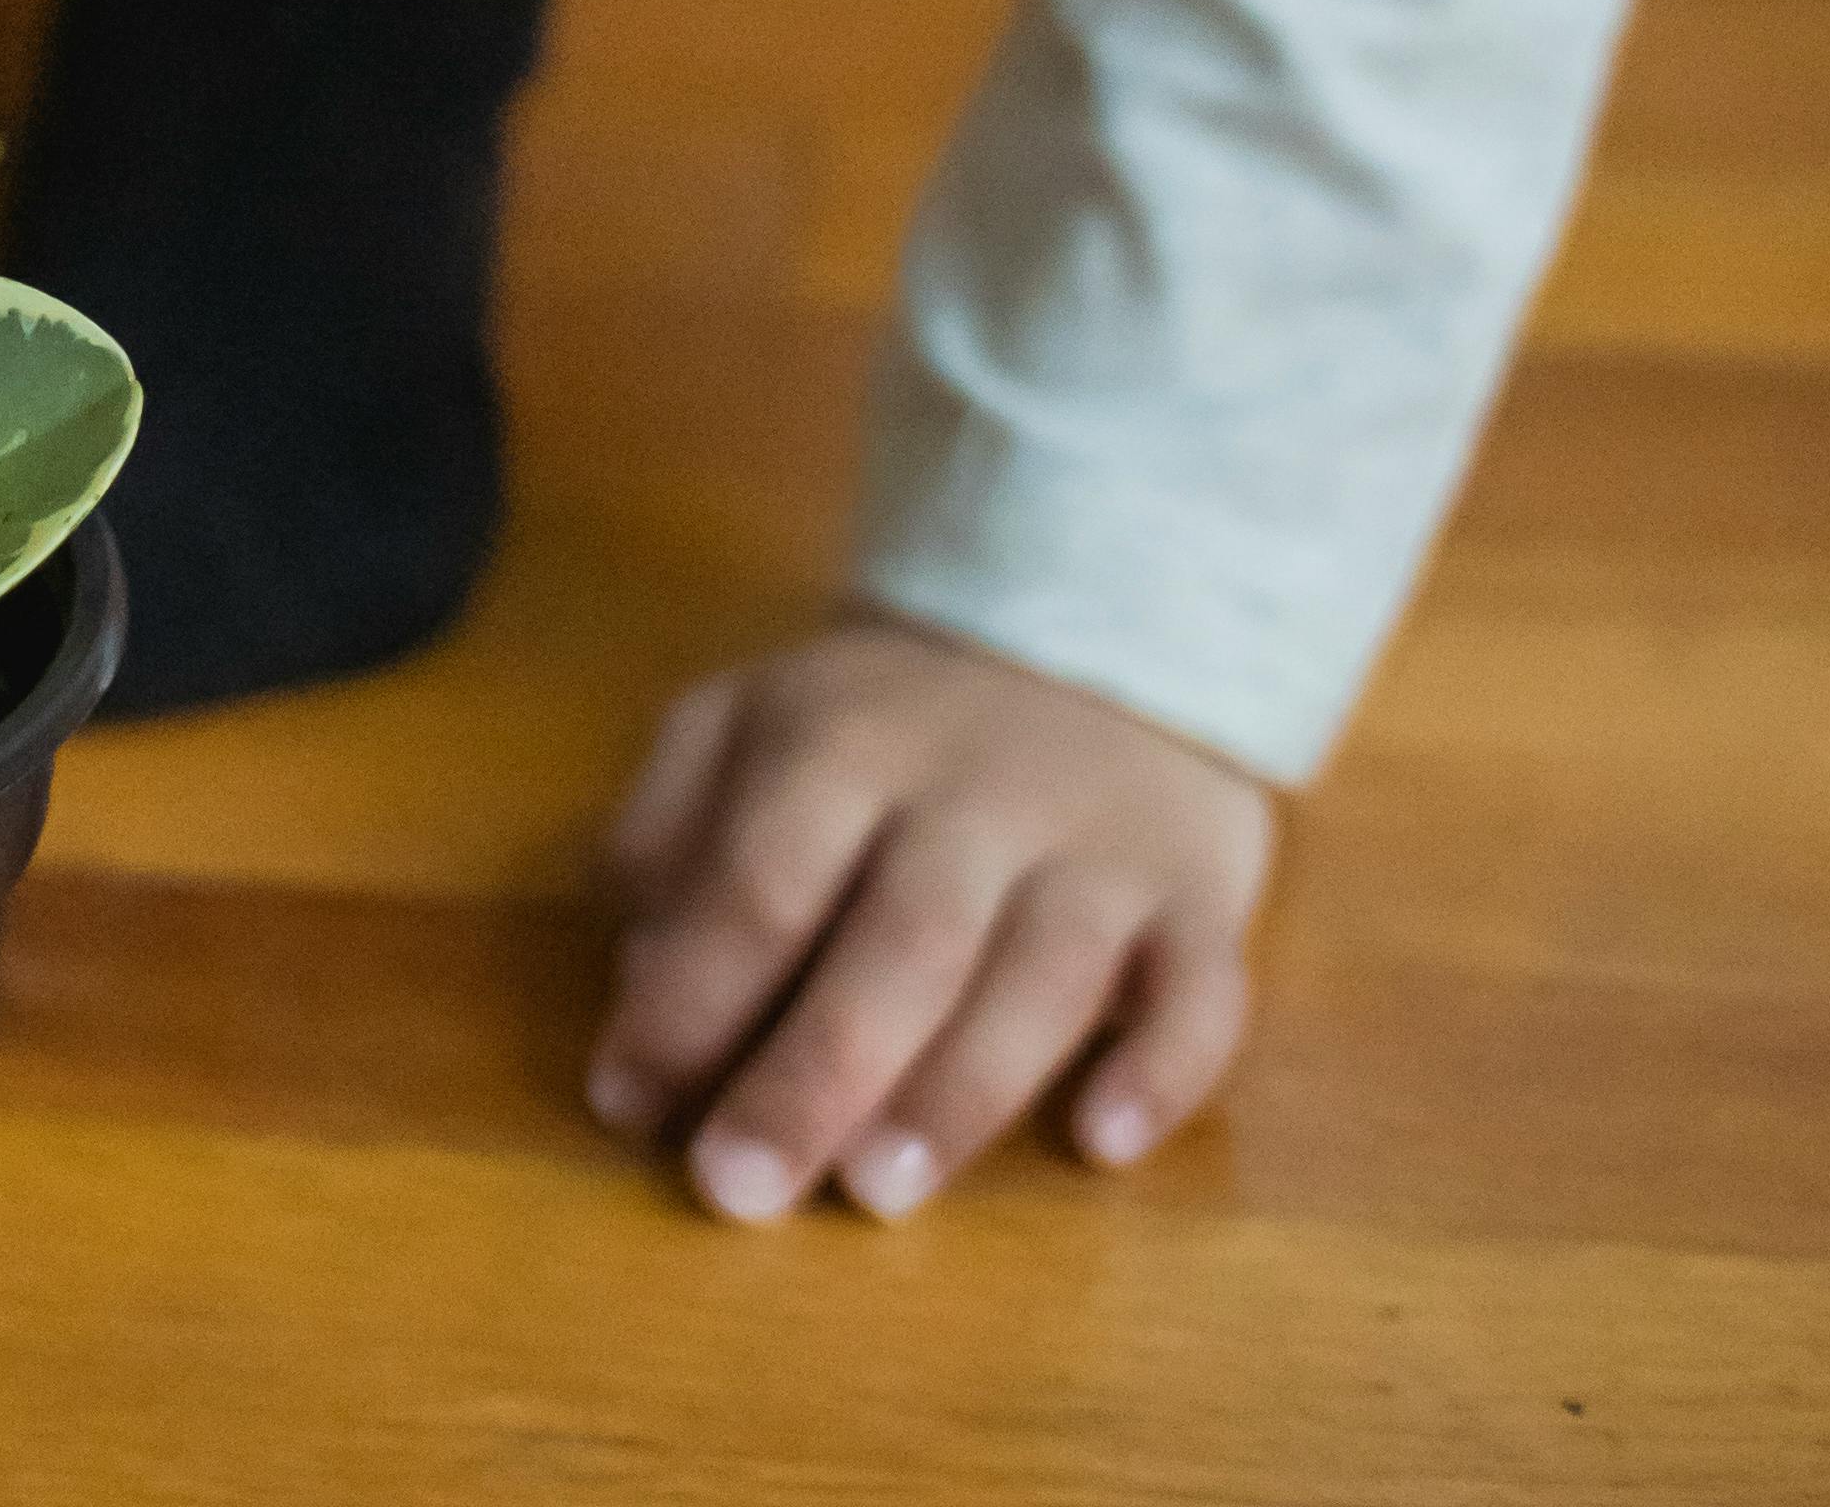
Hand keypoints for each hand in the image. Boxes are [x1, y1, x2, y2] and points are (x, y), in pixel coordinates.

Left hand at [587, 613, 1271, 1219]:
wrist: (1094, 639)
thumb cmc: (888, 726)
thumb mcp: (750, 723)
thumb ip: (672, 830)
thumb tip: (635, 981)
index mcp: (846, 744)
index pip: (761, 881)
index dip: (688, 997)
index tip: (626, 1106)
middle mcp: (977, 794)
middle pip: (897, 941)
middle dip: (813, 1073)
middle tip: (740, 1189)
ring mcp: (1099, 849)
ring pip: (1041, 976)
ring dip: (961, 1090)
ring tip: (878, 1190)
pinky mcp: (1202, 899)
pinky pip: (1203, 992)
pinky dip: (1161, 1069)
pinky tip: (1100, 1141)